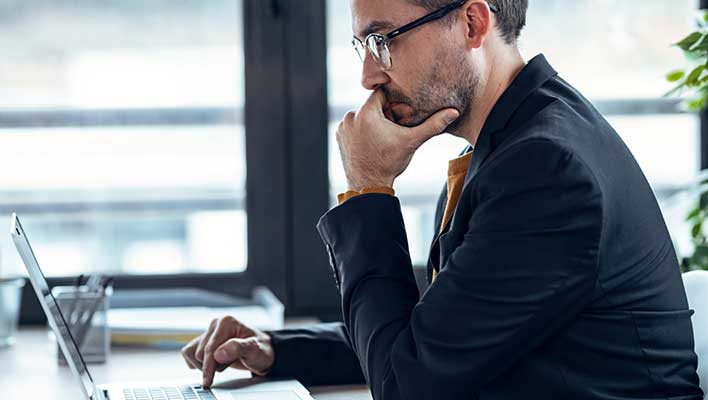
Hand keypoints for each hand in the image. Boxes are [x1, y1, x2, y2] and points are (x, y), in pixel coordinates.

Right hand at [181, 316, 274, 387]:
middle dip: (213, 364)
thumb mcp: (255, 351)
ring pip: (192, 354)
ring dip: (206, 364)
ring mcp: (209, 332)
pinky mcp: (203, 340)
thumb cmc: (260, 350)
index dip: (209, 367)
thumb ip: (238, 349)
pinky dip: (197, 362)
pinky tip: (212, 363)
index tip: (208, 381)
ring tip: (223, 361)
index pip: (209, 349)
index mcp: (226, 322)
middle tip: (230, 362)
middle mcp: (216, 324)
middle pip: (200, 353)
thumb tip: (219, 353)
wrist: (261, 352)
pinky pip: (188, 353)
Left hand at [336, 89, 458, 190]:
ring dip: (374, 121)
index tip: (401, 115)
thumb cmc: (389, 163)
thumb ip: (432, 124)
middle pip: (373, 105)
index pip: (382, 93)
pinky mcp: (340, 136)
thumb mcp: (412, 141)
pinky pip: (354, 125)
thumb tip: (453, 112)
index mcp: (366, 113)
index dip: (395, 103)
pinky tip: (373, 142)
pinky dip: (363, 129)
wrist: (368, 186)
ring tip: (384, 138)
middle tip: (394, 129)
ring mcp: (343, 127)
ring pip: (363, 114)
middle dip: (385, 113)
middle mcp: (350, 116)